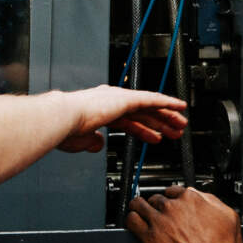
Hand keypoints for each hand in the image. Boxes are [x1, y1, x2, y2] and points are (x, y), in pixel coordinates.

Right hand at [56, 85, 186, 152]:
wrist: (62, 119)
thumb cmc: (65, 129)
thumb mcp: (82, 140)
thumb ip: (92, 142)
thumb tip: (98, 144)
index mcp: (101, 109)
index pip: (128, 120)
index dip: (143, 128)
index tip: (154, 136)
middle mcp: (111, 100)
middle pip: (142, 112)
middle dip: (159, 122)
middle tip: (173, 130)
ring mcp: (119, 98)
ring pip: (150, 106)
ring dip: (166, 115)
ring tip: (180, 124)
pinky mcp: (126, 98)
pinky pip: (152, 99)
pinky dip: (166, 102)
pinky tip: (178, 106)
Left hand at [125, 185, 242, 242]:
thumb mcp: (228, 216)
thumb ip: (212, 201)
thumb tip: (201, 197)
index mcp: (191, 199)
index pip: (173, 191)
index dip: (171, 199)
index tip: (170, 204)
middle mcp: (173, 207)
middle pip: (156, 198)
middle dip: (157, 206)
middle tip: (158, 214)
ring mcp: (159, 221)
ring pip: (139, 205)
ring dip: (139, 208)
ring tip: (138, 213)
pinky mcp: (149, 238)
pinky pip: (131, 221)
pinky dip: (131, 220)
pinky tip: (133, 223)